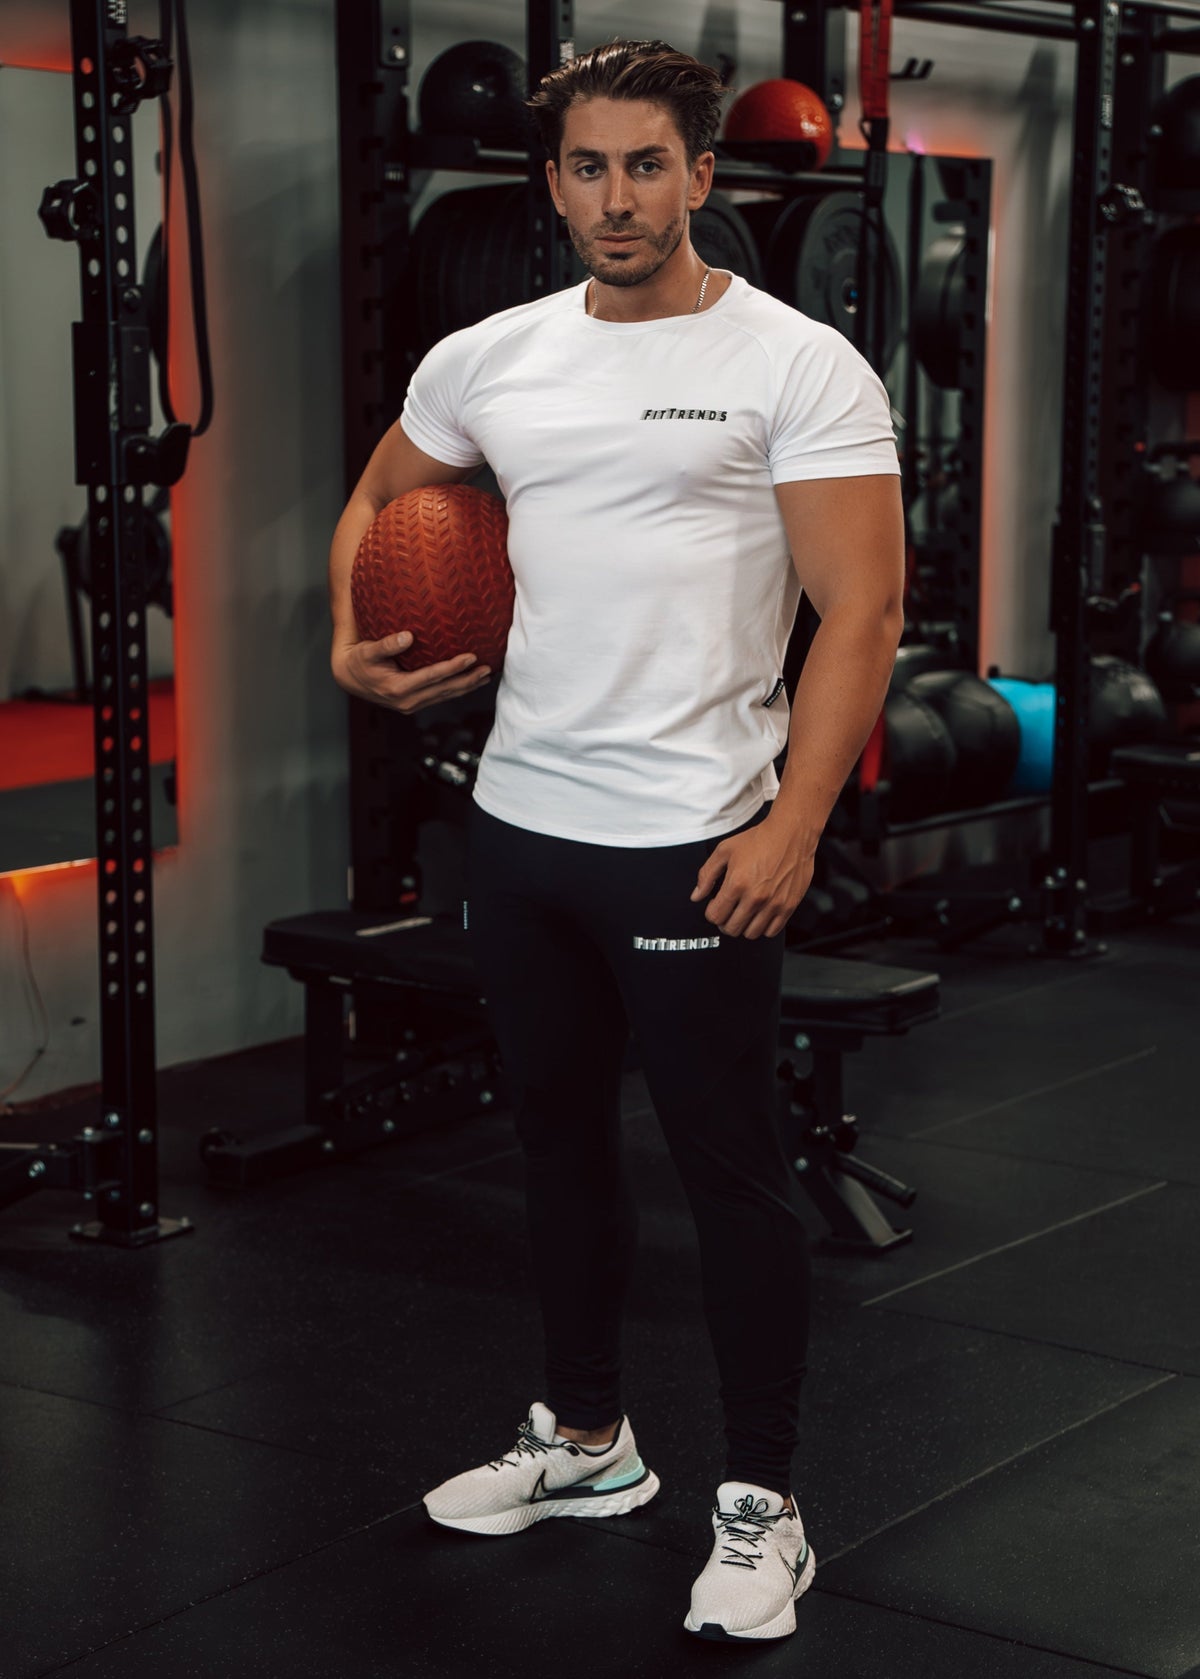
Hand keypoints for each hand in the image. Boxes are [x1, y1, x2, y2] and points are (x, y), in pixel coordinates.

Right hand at [332, 630, 492, 713]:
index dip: (453, 667)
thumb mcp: (369, 651)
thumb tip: (407, 636)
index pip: (433, 677)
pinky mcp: (414, 703)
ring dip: (466, 686)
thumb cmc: (360, 659)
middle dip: (468, 680)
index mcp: (398, 688)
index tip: (471, 657)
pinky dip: (456, 689)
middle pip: (445, 690)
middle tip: (488, 669)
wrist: (349, 677)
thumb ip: (387, 644)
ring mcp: (411, 704)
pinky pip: (440, 696)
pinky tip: (469, 682)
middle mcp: (407, 701)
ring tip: (486, 676)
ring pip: (445, 696)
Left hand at [690, 818, 815, 938]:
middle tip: (728, 912)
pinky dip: (763, 927)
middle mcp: (755, 897)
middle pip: (732, 928)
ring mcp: (773, 904)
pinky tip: (760, 914)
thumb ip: (707, 875)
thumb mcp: (724, 851)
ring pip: (751, 934)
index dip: (712, 912)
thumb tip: (696, 896)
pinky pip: (772, 931)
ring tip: (744, 913)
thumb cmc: (759, 839)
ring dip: (744, 926)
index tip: (715, 906)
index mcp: (736, 884)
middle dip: (725, 922)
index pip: (715, 916)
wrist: (790, 833)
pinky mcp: (789, 906)